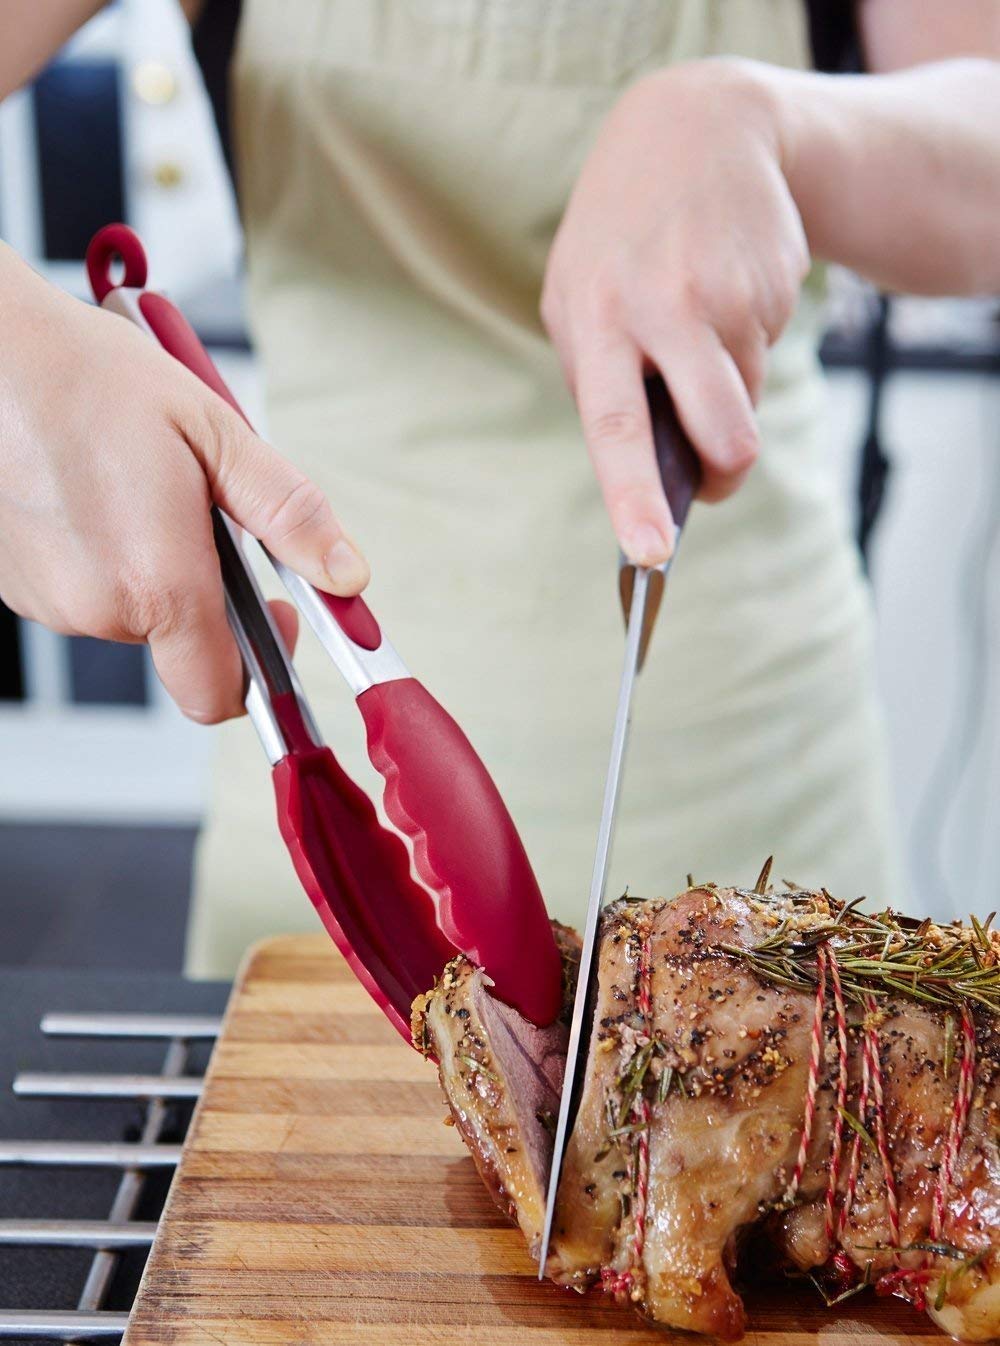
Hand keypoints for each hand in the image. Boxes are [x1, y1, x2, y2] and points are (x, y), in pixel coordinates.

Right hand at [0, 245, 368, 722]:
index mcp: (157, 585)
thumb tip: (346, 575)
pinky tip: (95, 490)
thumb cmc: (88, 378)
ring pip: (129, 613)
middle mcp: (94, 608)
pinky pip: (83, 590)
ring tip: (138, 484)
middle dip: (206, 588)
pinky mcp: (13, 582)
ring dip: (151, 566)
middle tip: (200, 508)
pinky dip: (102, 555)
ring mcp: (45, 599)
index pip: (220, 695)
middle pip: (180, 644)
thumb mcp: (217, 435)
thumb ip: (290, 516)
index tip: (275, 616)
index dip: (260, 669)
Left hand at [541, 59, 808, 564]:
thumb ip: (599, 377)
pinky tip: (722, 289)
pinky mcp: (774, 284)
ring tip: (695, 324)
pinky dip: (745, 345)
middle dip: (726, 473)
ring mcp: (728, 294)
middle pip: (723, 434)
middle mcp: (664, 309)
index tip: (650, 555)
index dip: (635, 497)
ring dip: (728, 392)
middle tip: (712, 478)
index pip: (617, 427)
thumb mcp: (575, 293)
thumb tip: (646, 470)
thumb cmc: (618, 237)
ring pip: (748, 401)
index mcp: (597, 319)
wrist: (698, 129)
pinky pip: (766, 356)